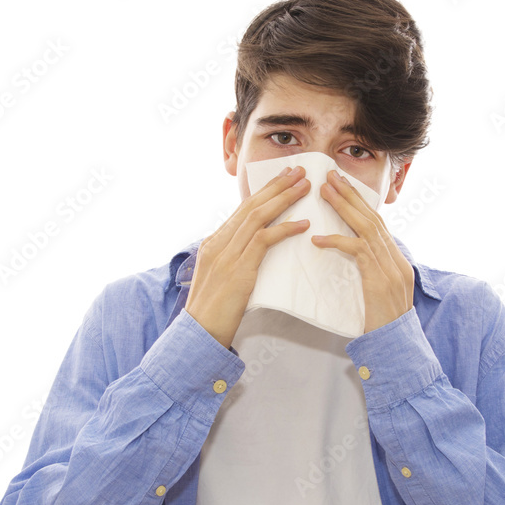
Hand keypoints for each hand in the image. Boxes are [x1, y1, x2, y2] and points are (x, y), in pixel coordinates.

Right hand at [184, 165, 310, 348]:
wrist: (199, 333)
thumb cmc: (212, 312)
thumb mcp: (220, 278)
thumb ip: (233, 260)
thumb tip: (252, 251)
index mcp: (213, 242)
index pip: (242, 209)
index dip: (265, 192)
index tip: (284, 179)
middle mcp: (218, 243)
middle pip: (251, 205)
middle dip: (277, 186)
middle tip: (299, 171)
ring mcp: (227, 254)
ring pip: (258, 216)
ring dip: (284, 199)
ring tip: (305, 187)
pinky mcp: (238, 269)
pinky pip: (264, 240)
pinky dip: (285, 229)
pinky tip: (303, 224)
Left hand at [310, 169, 413, 334]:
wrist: (395, 349)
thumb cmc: (381, 324)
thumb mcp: (377, 292)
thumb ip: (369, 270)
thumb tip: (352, 253)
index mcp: (396, 260)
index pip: (377, 222)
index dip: (359, 202)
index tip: (341, 185)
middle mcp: (397, 260)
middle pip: (372, 217)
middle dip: (350, 195)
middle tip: (329, 176)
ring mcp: (391, 269)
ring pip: (367, 228)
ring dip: (344, 207)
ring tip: (324, 192)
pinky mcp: (380, 281)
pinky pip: (358, 252)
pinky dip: (338, 241)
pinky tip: (318, 238)